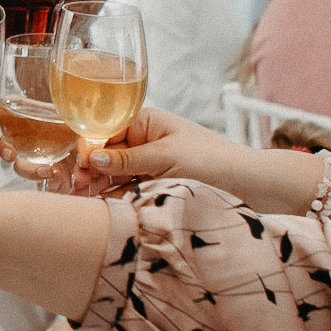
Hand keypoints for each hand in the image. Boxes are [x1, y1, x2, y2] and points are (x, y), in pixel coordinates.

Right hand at [75, 106, 256, 192]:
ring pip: (113, 173)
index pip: (103, 131)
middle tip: (76, 191)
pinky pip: (127, 189)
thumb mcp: (168, 157)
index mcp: (145, 122)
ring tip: (83, 202)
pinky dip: (114, 197)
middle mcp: (144, 139)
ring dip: (98, 185)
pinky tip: (101, 207)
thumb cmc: (215, 162)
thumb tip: (91, 157)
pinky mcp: (155, 184)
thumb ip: (129, 158)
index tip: (77, 171)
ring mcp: (149, 163)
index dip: (87, 149)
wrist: (254, 186)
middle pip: (105, 153)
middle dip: (88, 170)